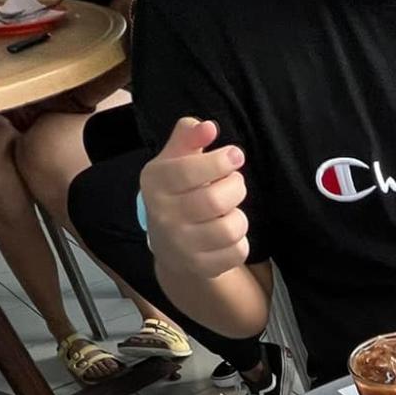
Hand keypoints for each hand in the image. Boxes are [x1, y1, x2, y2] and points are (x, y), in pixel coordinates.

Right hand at [142, 118, 251, 279]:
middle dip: (235, 186)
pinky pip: (237, 252)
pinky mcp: (200, 267)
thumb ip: (188, 137)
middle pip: (215, 201)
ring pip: (230, 228)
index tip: (236, 155)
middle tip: (234, 183)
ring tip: (231, 210)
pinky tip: (229, 233)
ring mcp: (181, 245)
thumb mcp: (175, 159)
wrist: (168, 244)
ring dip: (240, 215)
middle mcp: (164, 216)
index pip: (187, 171)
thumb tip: (207, 127)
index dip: (218, 162)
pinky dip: (241, 240)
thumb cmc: (177, 191)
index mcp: (155, 183)